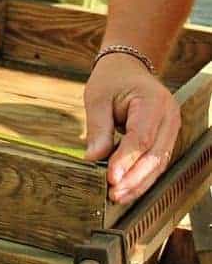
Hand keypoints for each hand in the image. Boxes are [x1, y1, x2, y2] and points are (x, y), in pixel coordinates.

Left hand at [83, 55, 180, 204]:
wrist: (128, 67)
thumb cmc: (112, 79)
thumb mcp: (98, 98)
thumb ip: (98, 129)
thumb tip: (93, 159)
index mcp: (153, 101)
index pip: (141, 137)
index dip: (126, 160)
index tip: (110, 178)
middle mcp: (169, 117)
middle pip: (155, 155)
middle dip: (134, 178)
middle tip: (113, 193)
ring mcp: (171, 128)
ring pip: (159, 164)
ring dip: (139, 183)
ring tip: (117, 196)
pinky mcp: (166, 138)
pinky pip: (157, 162)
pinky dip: (142, 177)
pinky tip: (126, 188)